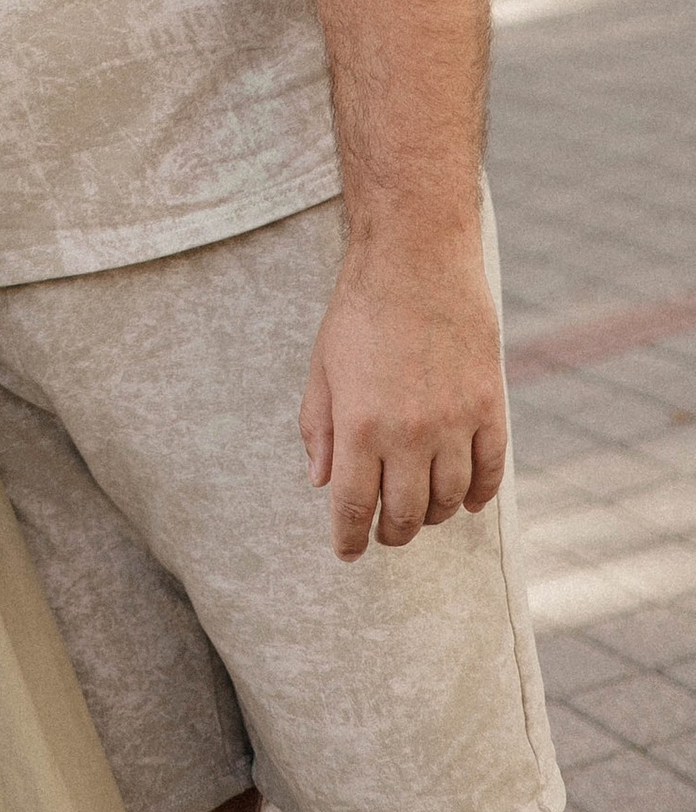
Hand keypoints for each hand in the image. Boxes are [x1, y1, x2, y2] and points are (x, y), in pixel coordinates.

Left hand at [300, 230, 508, 560]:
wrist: (417, 258)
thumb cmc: (360, 310)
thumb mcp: (323, 366)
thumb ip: (320, 427)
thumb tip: (322, 483)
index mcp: (360, 425)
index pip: (355, 506)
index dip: (350, 538)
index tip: (347, 553)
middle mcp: (409, 433)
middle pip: (407, 514)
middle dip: (392, 533)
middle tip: (385, 534)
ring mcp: (454, 423)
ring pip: (450, 501)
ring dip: (434, 517)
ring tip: (421, 513)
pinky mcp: (489, 407)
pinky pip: (490, 472)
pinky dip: (479, 495)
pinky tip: (467, 502)